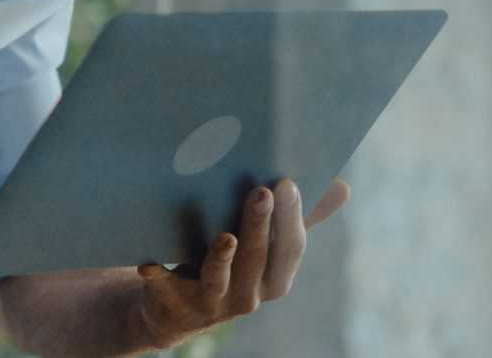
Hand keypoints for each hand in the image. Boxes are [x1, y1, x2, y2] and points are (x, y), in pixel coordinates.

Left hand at [133, 179, 351, 347]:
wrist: (173, 308)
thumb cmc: (228, 266)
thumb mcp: (264, 247)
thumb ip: (297, 220)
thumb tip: (342, 186)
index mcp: (274, 280)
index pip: (290, 249)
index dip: (291, 218)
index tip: (288, 182)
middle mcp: (248, 296)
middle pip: (257, 259)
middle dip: (260, 226)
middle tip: (262, 191)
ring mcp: (211, 302)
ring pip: (219, 277)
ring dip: (222, 256)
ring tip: (225, 236)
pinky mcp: (174, 303)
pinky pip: (166, 289)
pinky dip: (159, 276)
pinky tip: (150, 263)